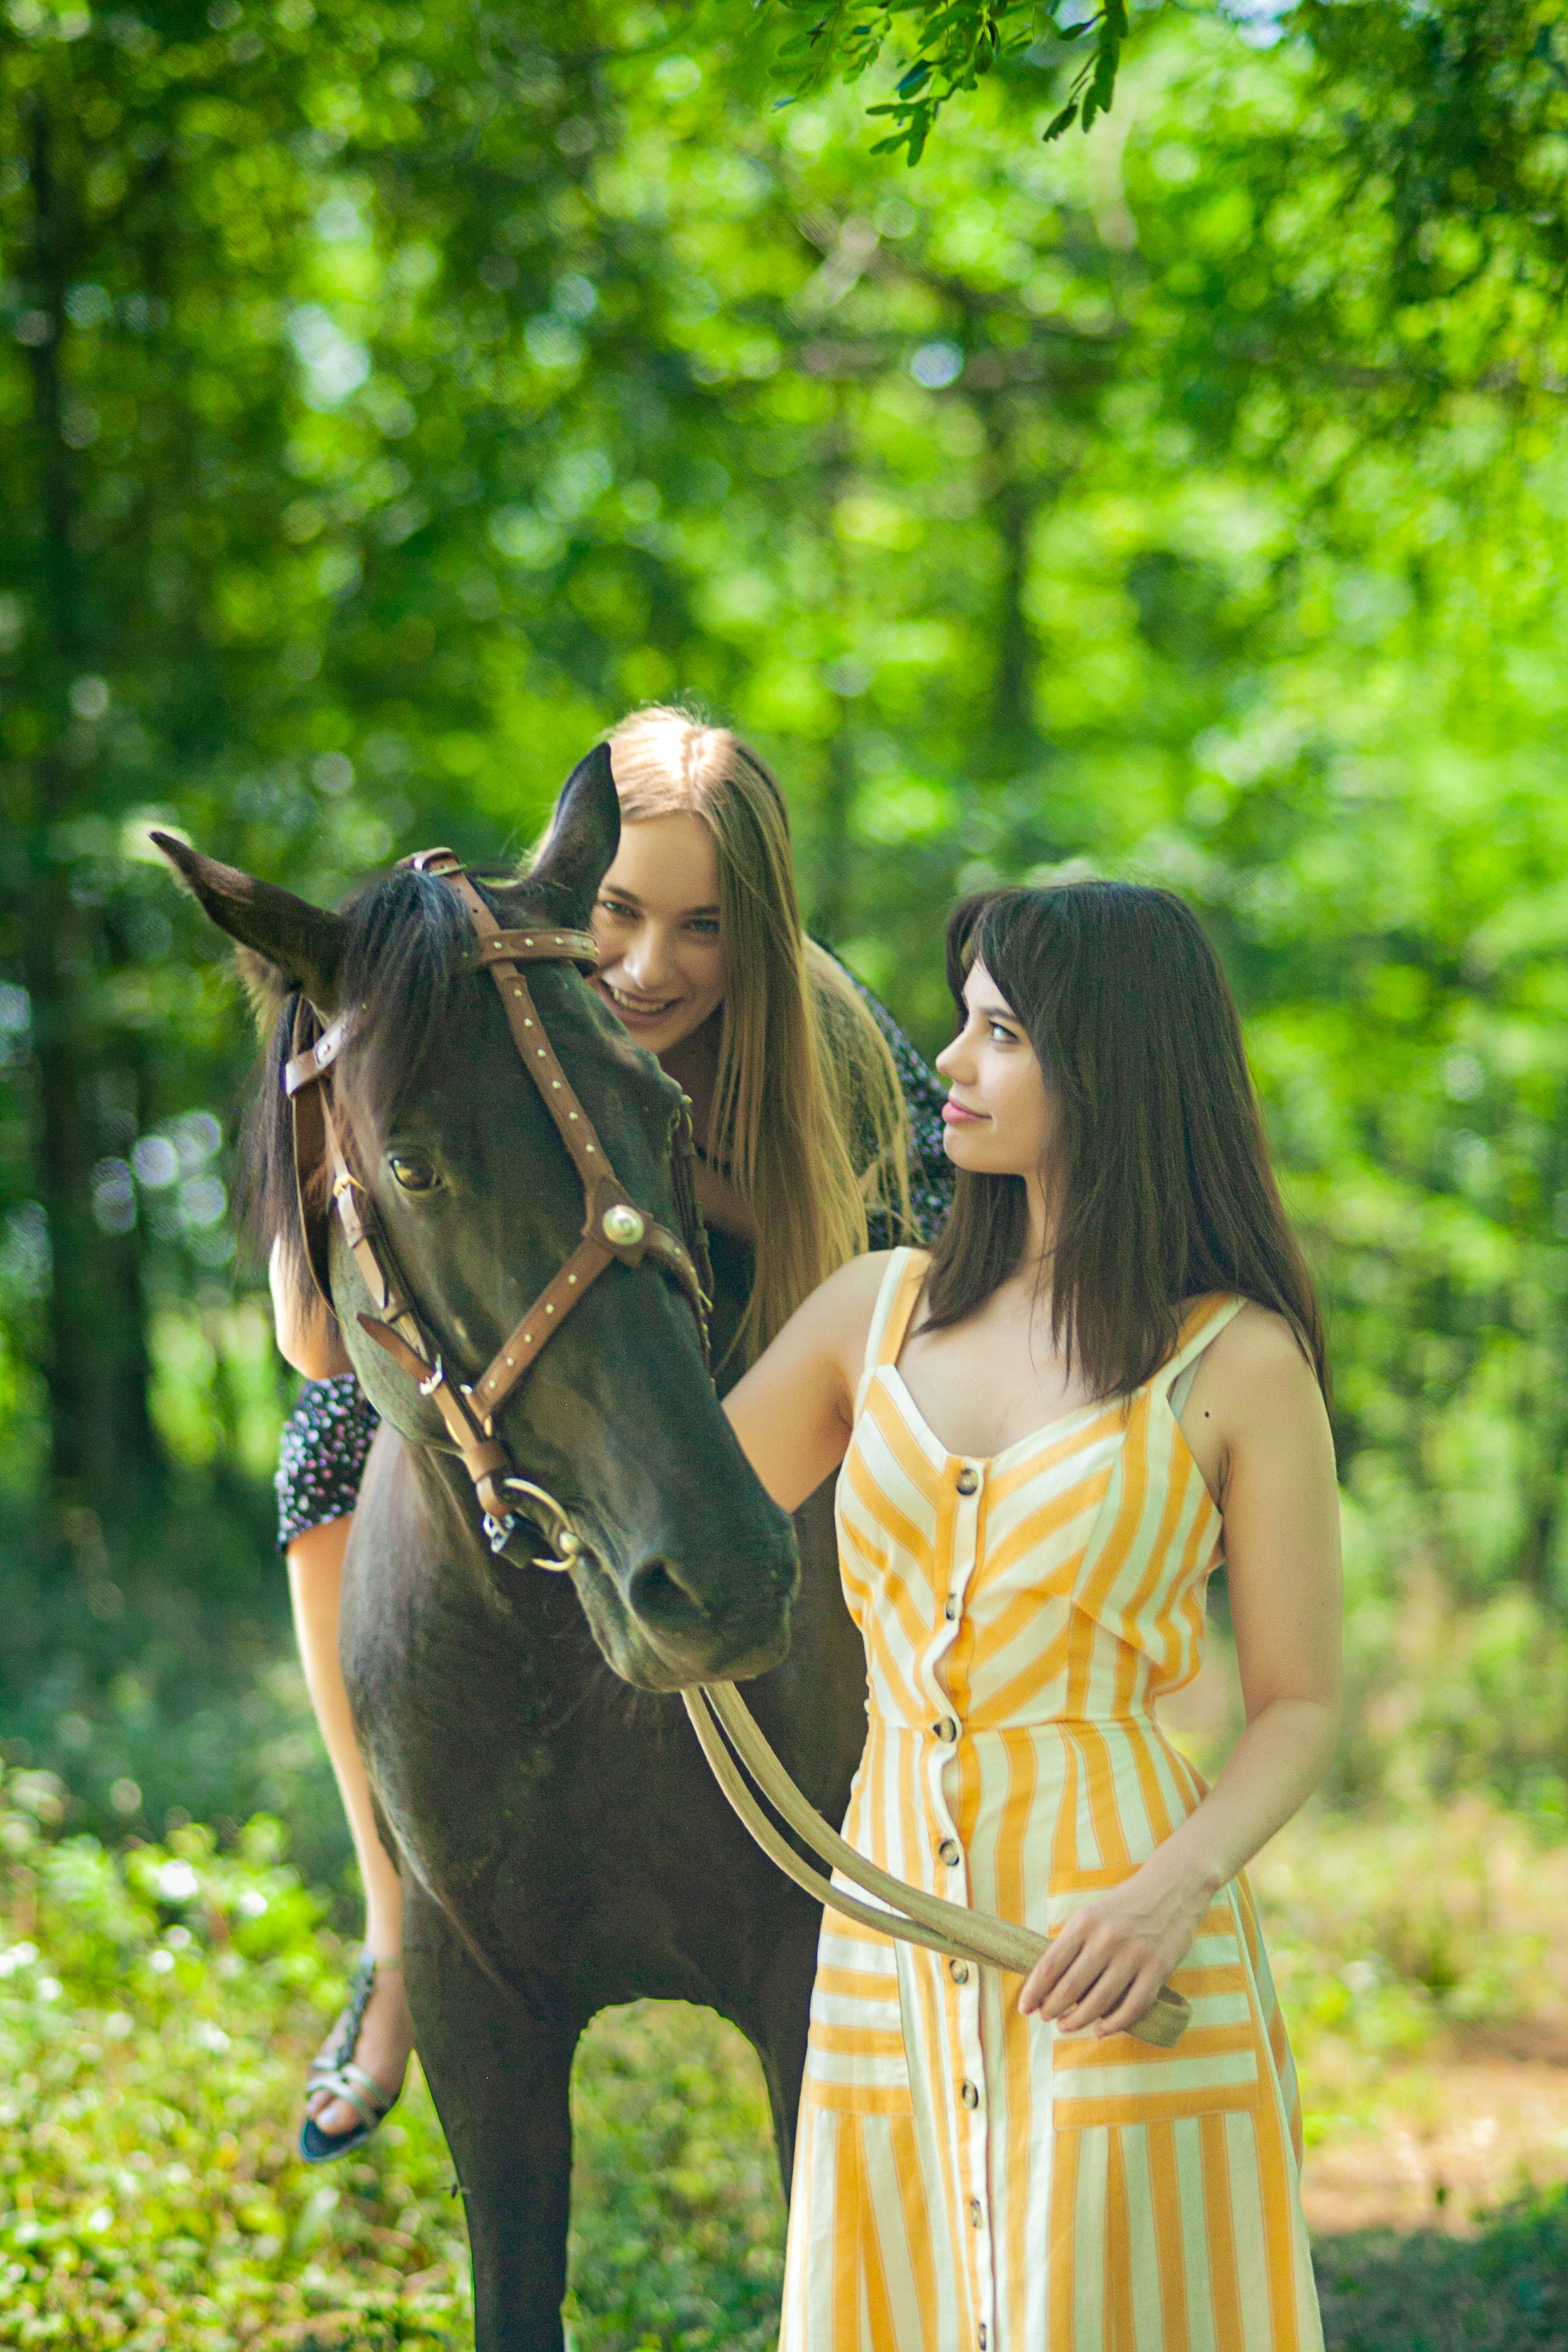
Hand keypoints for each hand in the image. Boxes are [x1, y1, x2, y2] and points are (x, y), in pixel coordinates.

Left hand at [1017, 1855, 1213, 2038]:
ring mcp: (1134, 1955)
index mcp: (1085, 1922)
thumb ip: (1074, 1942)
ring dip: (1078, 2020)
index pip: (1051, 1965)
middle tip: (1045, 2018)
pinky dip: (1114, 2024)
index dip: (1034, 1991)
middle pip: (1071, 1988)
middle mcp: (1107, 1939)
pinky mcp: (1158, 1969)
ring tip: (1065, 2027)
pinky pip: (1132, 2006)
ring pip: (1099, 2001)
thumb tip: (1049, 1980)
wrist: (1174, 1887)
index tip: (1024, 2007)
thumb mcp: (1093, 1913)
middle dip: (1052, 2008)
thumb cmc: (1126, 1904)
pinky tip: (1101, 2030)